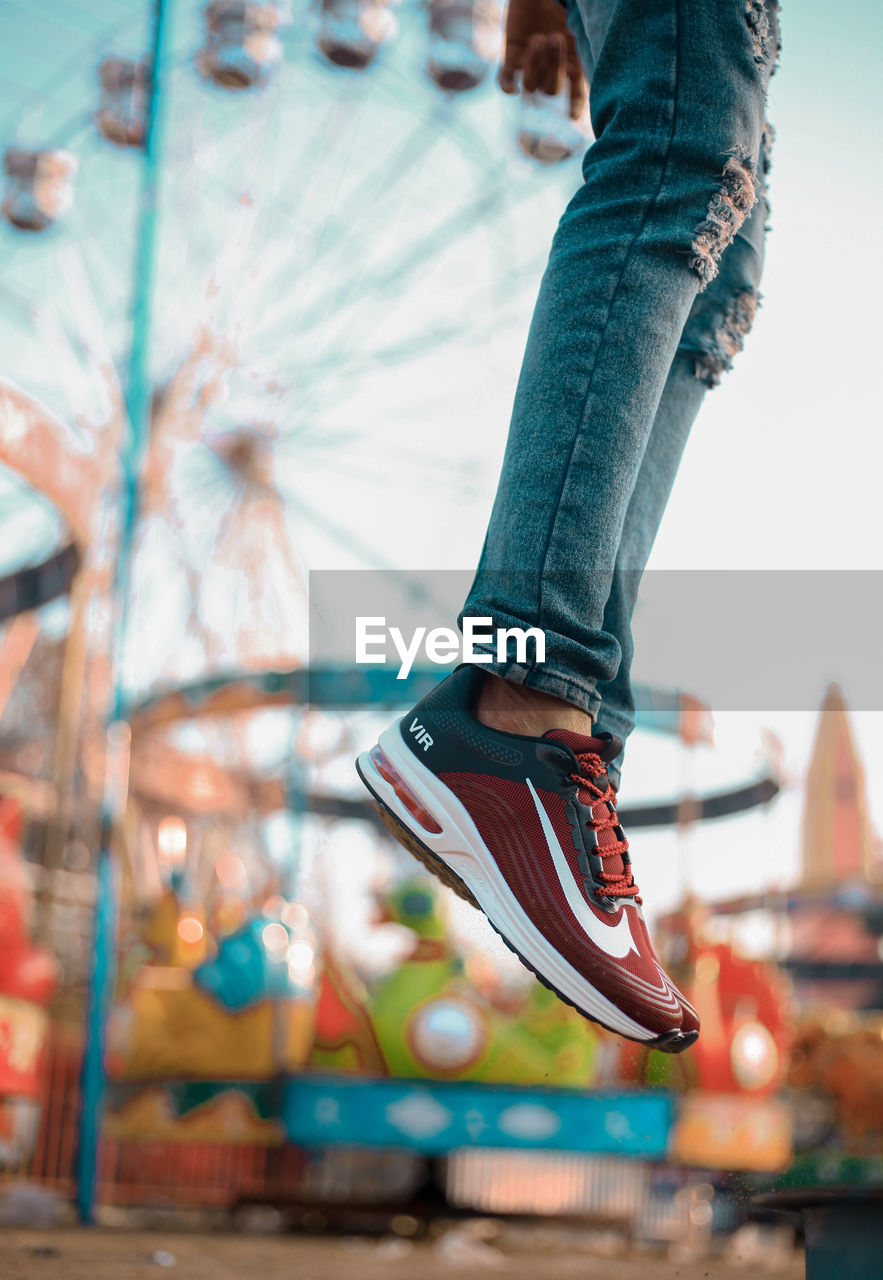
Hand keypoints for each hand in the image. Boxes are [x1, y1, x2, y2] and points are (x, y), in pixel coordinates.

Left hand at [497, 0, 587, 120]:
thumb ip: (587, 41)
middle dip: (553, 68)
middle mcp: (552, 67)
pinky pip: (505, 80)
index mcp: (575, 62)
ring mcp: (530, 62)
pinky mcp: (510, 54)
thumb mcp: (582, 21)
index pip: (577, 93)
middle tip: (555, 39)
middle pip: (550, 90)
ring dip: (535, 65)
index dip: (574, 106)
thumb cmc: (567, 2)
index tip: (572, 116)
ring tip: (538, 39)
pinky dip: (507, 86)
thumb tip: (599, 58)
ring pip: (531, 86)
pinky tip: (512, 89)